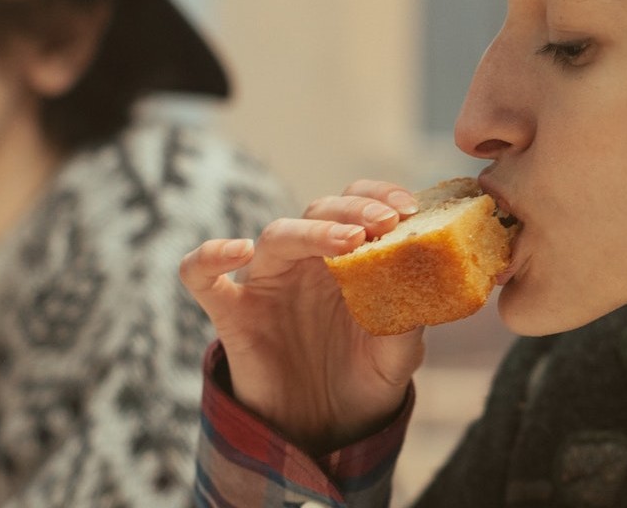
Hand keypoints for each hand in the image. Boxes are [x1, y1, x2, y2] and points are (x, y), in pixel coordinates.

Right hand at [180, 180, 424, 453]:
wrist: (327, 430)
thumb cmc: (365, 378)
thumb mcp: (398, 353)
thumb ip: (409, 319)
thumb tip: (426, 279)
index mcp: (348, 256)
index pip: (358, 204)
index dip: (379, 196)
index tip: (407, 207)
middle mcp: (307, 261)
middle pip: (320, 211)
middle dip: (353, 211)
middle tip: (384, 223)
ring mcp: (268, 283)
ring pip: (276, 235)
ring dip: (312, 232)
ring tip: (348, 241)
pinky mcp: (232, 313)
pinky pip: (201, 275)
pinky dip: (209, 256)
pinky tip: (236, 250)